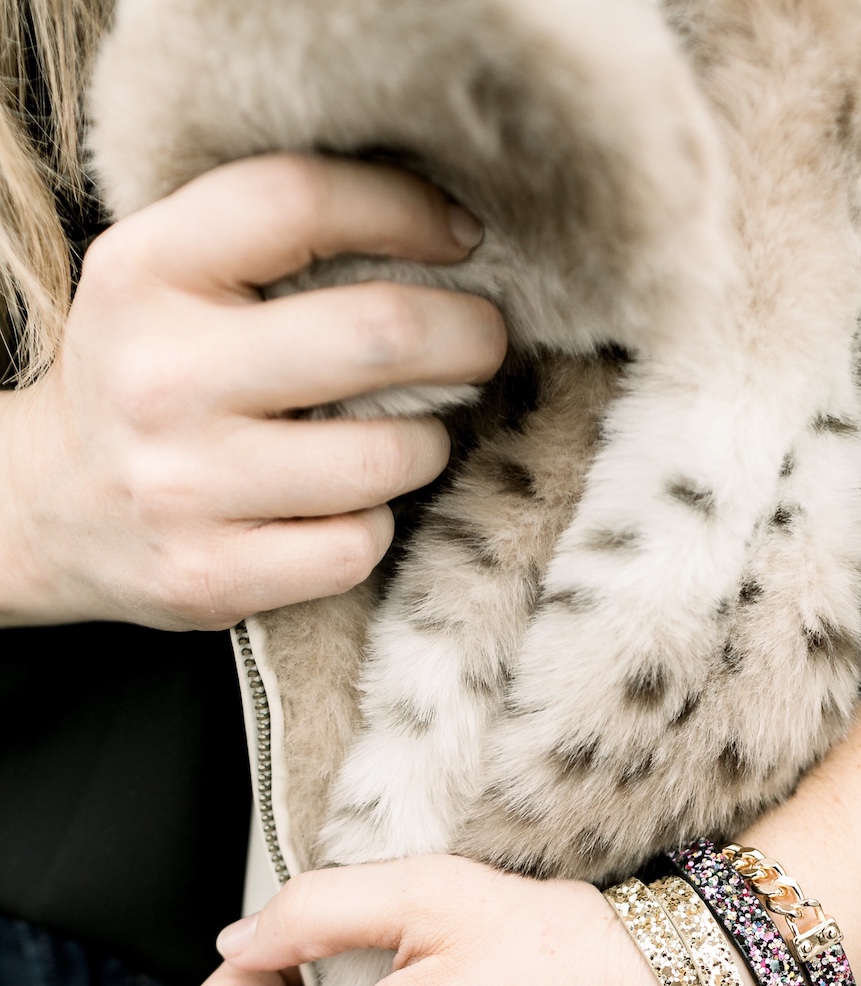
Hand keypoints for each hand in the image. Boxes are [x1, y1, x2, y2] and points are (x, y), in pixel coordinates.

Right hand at [0, 155, 505, 629]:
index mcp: (145, 271)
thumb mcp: (169, 277)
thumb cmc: (148, 375)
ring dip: (425, 443)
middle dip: (466, 336)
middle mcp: (159, 376)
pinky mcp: (212, 576)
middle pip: (375, 335)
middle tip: (485, 340)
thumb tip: (444, 230)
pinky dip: (376, 525)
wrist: (44, 507)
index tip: (461, 236)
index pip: (299, 203)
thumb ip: (270, 240)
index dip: (405, 211)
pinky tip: (351, 507)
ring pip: (384, 457)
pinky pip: (357, 546)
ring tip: (410, 433)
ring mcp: (183, 486)